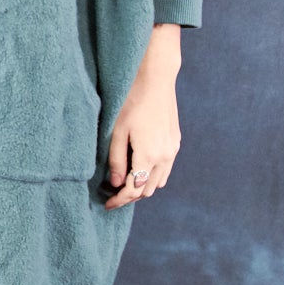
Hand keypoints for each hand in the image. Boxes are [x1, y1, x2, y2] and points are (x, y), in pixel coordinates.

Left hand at [102, 25, 181, 209]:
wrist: (155, 80)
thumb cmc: (131, 102)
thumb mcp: (117, 132)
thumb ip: (117, 161)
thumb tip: (117, 184)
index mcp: (149, 156)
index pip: (134, 190)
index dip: (120, 201)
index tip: (107, 204)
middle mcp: (165, 156)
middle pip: (148, 189)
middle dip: (131, 196)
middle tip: (113, 194)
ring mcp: (173, 149)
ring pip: (159, 181)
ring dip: (143, 186)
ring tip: (125, 182)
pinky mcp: (176, 141)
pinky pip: (166, 168)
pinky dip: (153, 174)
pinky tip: (140, 167)